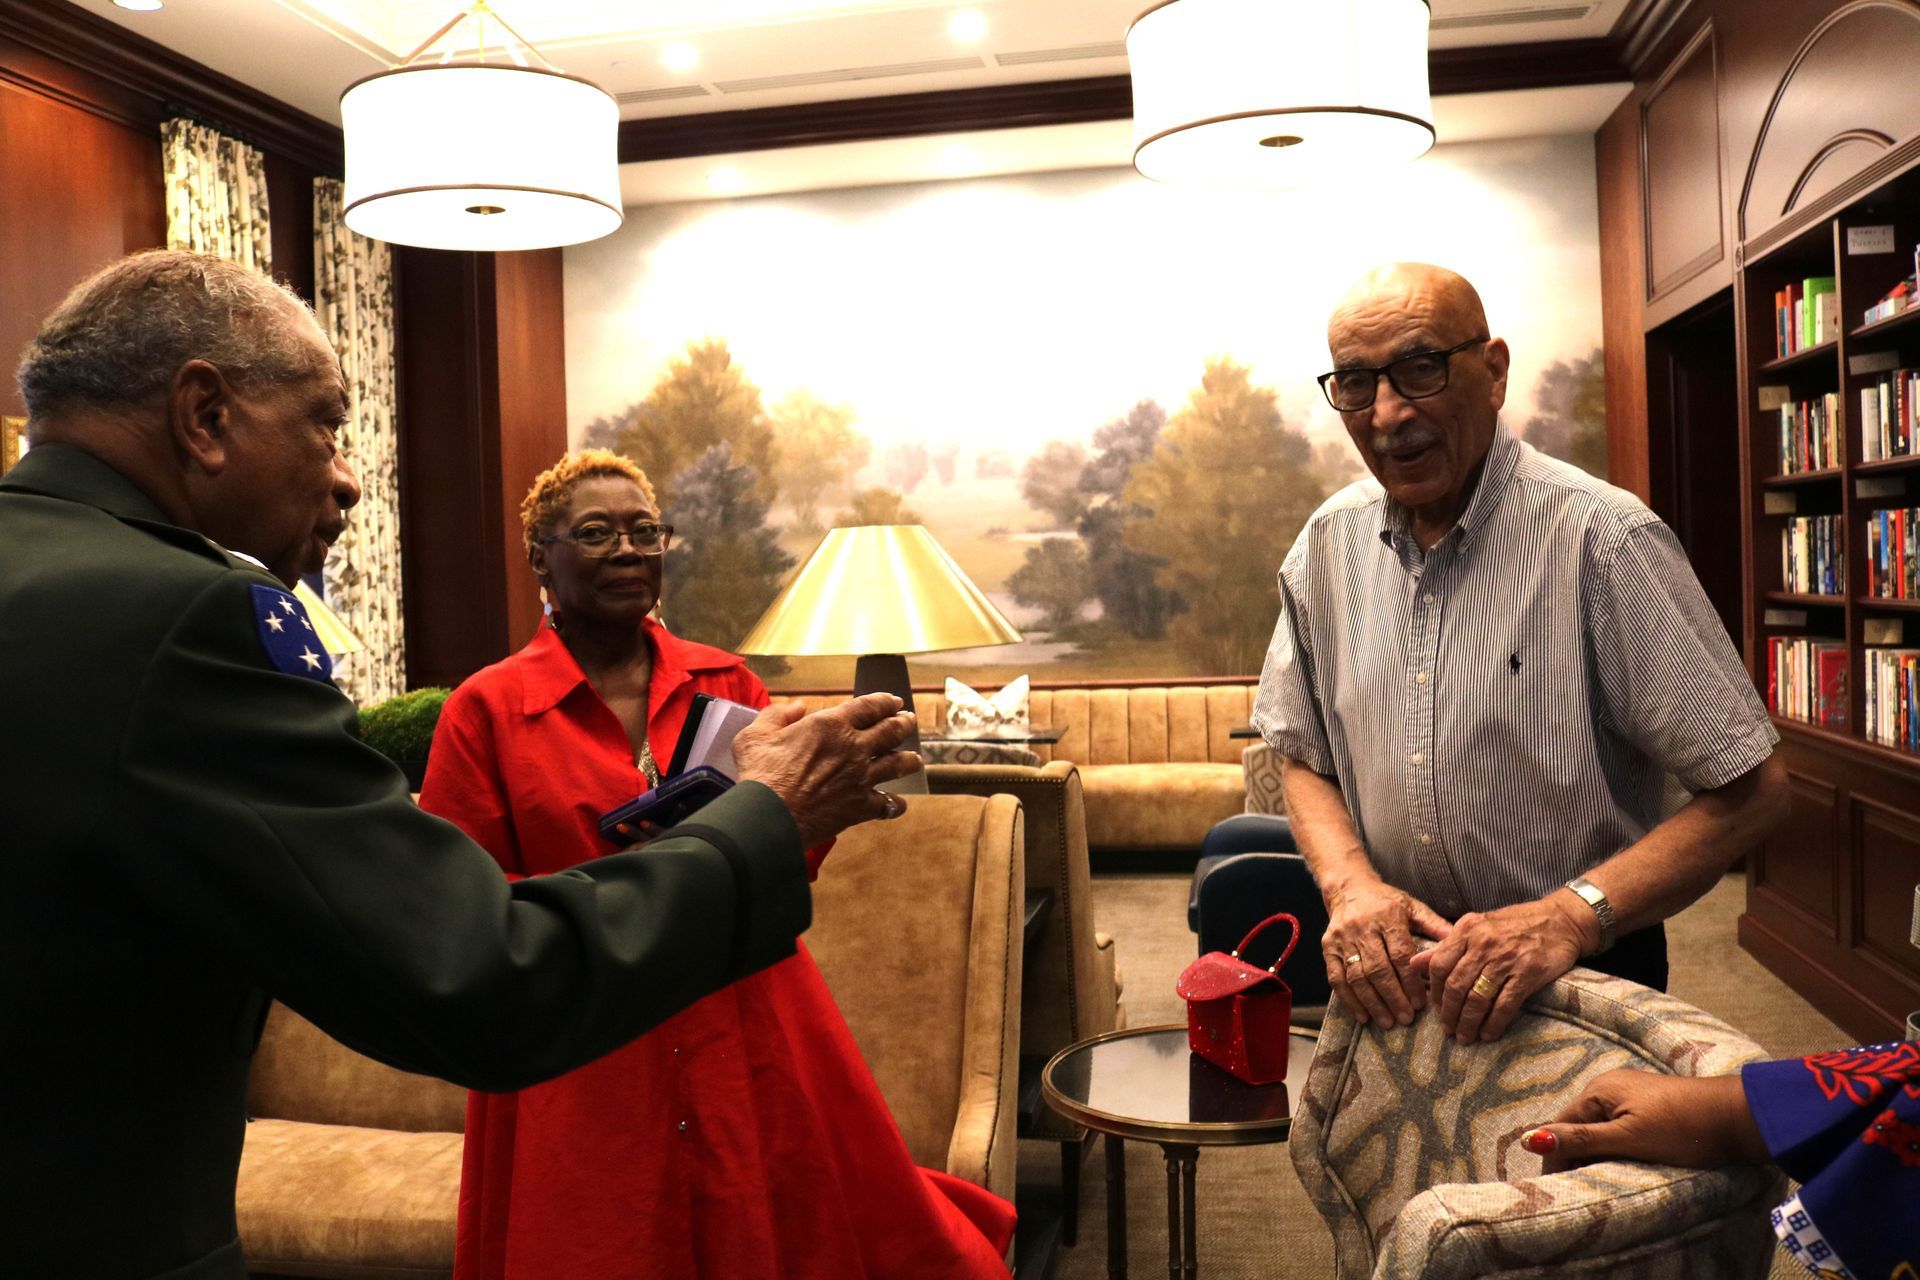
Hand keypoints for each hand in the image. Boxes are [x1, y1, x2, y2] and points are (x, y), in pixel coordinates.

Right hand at [731, 694, 921, 847]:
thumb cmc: (760, 775)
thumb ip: (777, 715)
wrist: (769, 817)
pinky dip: (894, 805)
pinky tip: (897, 805)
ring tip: (915, 759)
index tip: (895, 702)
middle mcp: (854, 748)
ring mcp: (861, 778)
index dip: (886, 702)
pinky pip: (887, 805)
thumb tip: (796, 707)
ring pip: (897, 765)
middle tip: (910, 721)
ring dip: (909, 760)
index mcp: (831, 725)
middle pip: (891, 731)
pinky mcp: (861, 806)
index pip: (869, 706)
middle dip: (904, 724)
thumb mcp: (756, 735)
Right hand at [1321, 877, 1452, 1029]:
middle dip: (1393, 997)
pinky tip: (1362, 1015)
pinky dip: (1348, 1000)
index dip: (1410, 982)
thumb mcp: (1411, 906)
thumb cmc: (1385, 901)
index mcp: (1387, 917)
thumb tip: (1457, 939)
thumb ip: (1433, 924)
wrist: (1348, 888)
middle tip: (1405, 1018)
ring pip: (1357, 977)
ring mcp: (1342, 939)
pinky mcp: (1328, 948)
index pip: (1400, 955)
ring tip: (1386, 1022)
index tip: (1420, 1003)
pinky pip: (1336, 978)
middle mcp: (1362, 928)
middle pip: (1378, 969)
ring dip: (1372, 1003)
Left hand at [1407, 893, 1586, 1042]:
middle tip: (1449, 1030)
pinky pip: (1504, 1005)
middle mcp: (1483, 942)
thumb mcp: (1478, 926)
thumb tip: (1414, 964)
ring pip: (1478, 998)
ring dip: (1469, 1023)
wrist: (1561, 920)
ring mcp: (1506, 958)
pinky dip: (1494, 1024)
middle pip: (1456, 986)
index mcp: (1467, 928)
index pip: (1439, 965)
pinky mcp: (1529, 973)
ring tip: (1466, 1037)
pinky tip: (1489, 1034)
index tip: (1437, 1009)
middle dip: (1449, 1014)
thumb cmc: (1516, 924)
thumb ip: (1447, 946)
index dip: (1435, 992)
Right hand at [1524, 1069, 1766, 1172]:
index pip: (1559, 1126)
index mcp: (1598, 1090)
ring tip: (1602, 1179)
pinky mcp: (1649, 1105)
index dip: (1555, 1157)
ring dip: (1595, 1153)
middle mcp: (1609, 1086)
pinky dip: (1613, 1146)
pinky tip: (1624, 1162)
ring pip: (1597, 1128)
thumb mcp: (1628, 1138)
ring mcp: (1630, 1094)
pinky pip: (1616, 1127)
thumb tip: (1528, 1140)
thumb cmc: (1682, 1128)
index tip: (1558, 1189)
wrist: (1737, 1117)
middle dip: (1574, 1155)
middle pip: (1577, 1126)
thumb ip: (1581, 1140)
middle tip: (1582, 1188)